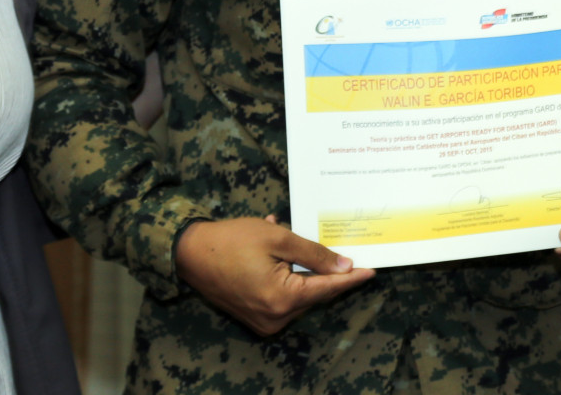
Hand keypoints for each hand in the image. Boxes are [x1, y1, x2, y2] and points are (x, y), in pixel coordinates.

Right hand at [174, 216, 374, 335]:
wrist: (189, 252)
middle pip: (313, 293)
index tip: (372, 271)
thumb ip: (314, 254)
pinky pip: (281, 298)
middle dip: (324, 271)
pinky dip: (285, 278)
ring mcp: (263, 321)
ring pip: (297, 295)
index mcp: (283, 299)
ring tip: (288, 240)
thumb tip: (343, 267)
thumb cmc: (231, 240)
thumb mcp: (277, 238)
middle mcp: (275, 317)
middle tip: (338, 250)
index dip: (351, 278)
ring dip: (300, 271)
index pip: (327, 288)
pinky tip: (276, 256)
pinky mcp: (254, 318)